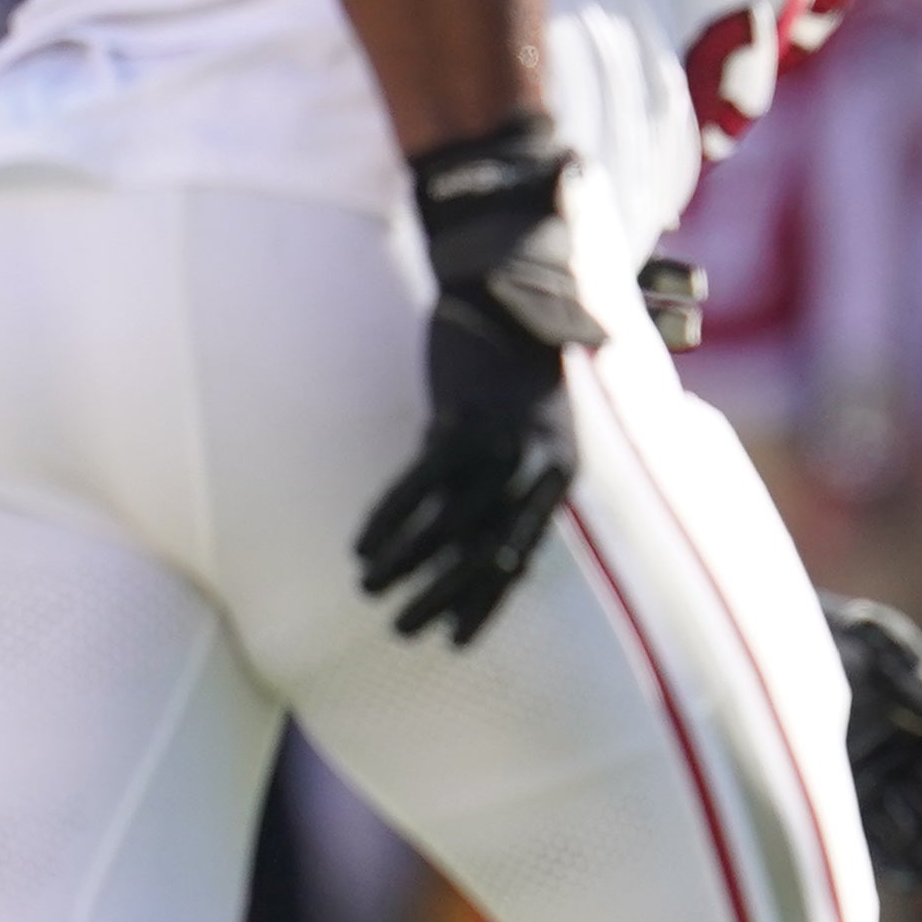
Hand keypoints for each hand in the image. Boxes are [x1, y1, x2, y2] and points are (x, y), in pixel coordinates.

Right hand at [357, 121, 604, 645]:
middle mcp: (536, 467)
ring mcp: (500, 445)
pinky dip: (389, 521)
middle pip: (485, 555)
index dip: (486, 602)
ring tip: (372, 592)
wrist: (515, 280)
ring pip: (447, 528)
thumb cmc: (519, 350)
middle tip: (407, 633)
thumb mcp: (534, 418)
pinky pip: (417, 486)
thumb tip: (474, 515)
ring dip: (406, 567)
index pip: (520, 557)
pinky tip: (362, 546)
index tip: (456, 640)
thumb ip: (511, 468)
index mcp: (560, 473)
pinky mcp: (460, 419)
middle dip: (444, 599)